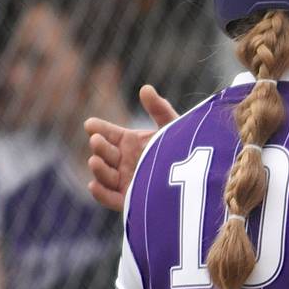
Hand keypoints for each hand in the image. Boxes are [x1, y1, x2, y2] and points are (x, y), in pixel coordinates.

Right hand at [85, 85, 176, 210]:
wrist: (198, 179)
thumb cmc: (184, 151)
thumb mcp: (172, 129)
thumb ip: (160, 110)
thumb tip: (145, 88)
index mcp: (129, 142)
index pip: (108, 133)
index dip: (99, 128)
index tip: (91, 124)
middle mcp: (124, 161)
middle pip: (105, 153)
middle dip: (99, 146)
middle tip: (97, 140)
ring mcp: (124, 180)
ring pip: (105, 175)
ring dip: (98, 168)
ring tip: (94, 160)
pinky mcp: (129, 200)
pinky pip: (110, 199)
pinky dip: (100, 193)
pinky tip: (93, 185)